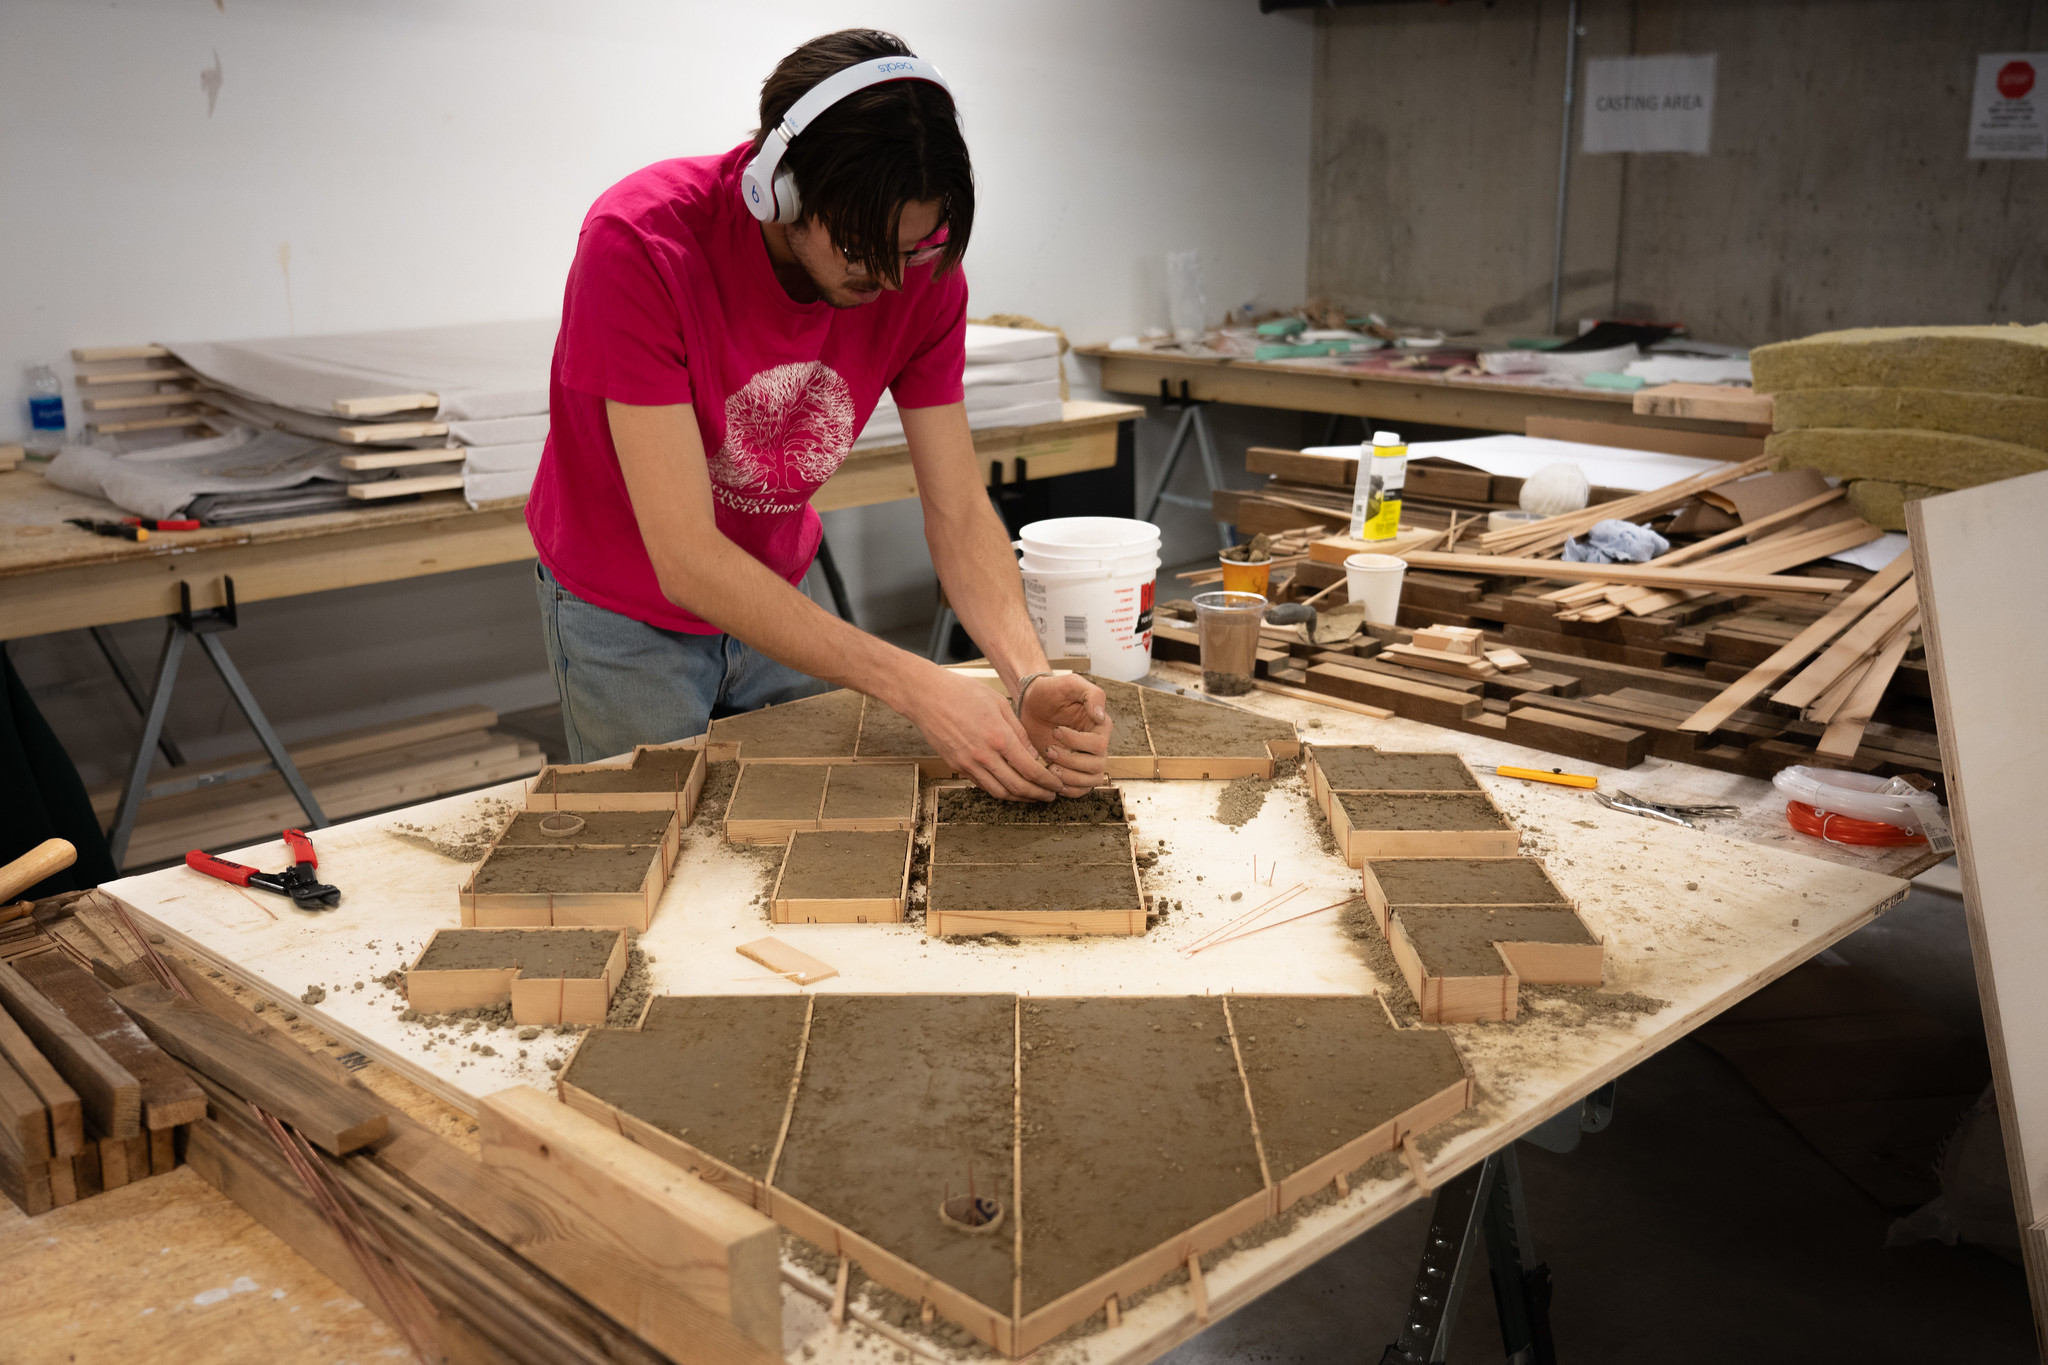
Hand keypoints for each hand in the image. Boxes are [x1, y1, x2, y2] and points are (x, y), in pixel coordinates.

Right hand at [904, 667, 1059, 800]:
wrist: (926, 696)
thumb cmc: (962, 692)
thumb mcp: (999, 703)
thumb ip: (1018, 731)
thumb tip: (1033, 755)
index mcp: (999, 737)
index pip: (1030, 769)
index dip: (1047, 782)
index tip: (1057, 785)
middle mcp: (984, 755)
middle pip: (1017, 786)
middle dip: (1038, 794)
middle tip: (1050, 796)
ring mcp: (968, 763)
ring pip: (999, 792)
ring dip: (1019, 797)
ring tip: (1032, 795)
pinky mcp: (956, 766)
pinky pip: (982, 785)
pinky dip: (999, 790)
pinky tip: (1009, 786)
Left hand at [1019, 674, 1110, 796]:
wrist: (1033, 702)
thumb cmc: (1052, 691)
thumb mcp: (1072, 683)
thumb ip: (1092, 695)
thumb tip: (1100, 717)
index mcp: (1101, 725)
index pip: (1099, 744)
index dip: (1077, 742)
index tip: (1055, 730)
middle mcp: (1097, 745)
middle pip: (1096, 766)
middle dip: (1071, 762)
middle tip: (1049, 751)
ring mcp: (1086, 759)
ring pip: (1091, 781)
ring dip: (1070, 778)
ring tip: (1049, 767)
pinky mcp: (1073, 769)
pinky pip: (1081, 789)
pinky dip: (1070, 790)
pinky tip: (1054, 780)